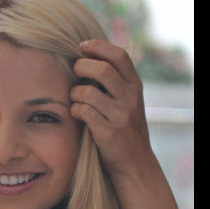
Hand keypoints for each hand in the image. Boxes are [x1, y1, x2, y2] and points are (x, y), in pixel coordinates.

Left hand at [70, 39, 156, 182]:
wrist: (134, 162)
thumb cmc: (124, 128)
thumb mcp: (128, 101)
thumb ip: (115, 82)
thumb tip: (87, 57)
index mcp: (135, 86)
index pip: (119, 56)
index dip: (98, 46)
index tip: (82, 46)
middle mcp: (130, 98)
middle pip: (102, 70)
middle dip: (82, 66)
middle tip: (74, 71)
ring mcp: (120, 116)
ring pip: (88, 91)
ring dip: (75, 92)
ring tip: (75, 98)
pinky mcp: (108, 132)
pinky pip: (83, 111)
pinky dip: (74, 110)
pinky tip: (76, 113)